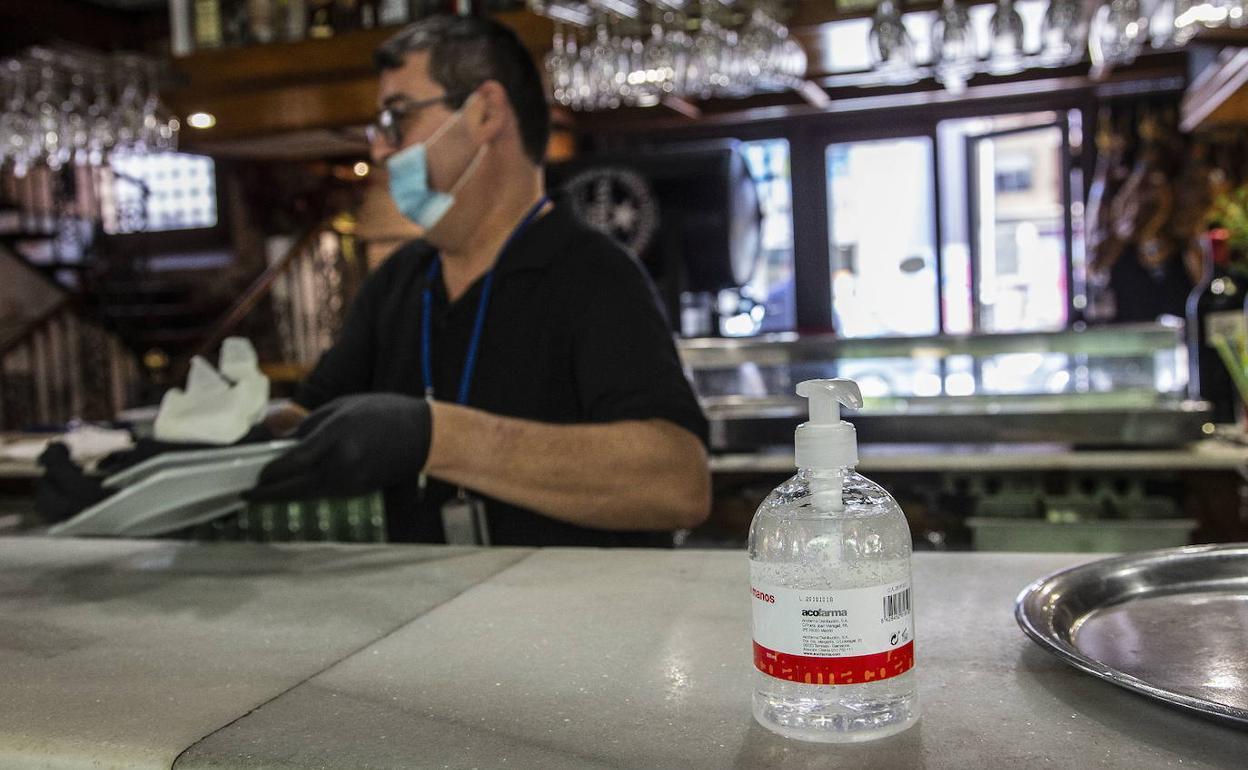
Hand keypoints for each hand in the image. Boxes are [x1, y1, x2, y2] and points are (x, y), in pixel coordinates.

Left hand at [244, 393, 431, 501]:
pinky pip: (323, 494)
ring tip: (266, 492)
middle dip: (269, 493)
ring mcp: (350, 481)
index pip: (292, 462)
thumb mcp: (342, 407)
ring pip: (307, 495)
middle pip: (295, 488)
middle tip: (250, 494)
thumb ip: (310, 426)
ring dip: (286, 495)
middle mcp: (341, 464)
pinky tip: (295, 487)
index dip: (269, 473)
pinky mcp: (357, 490)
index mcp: (336, 437)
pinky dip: (306, 492)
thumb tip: (283, 443)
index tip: (254, 475)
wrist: (423, 436)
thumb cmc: (384, 413)